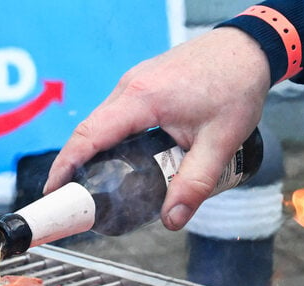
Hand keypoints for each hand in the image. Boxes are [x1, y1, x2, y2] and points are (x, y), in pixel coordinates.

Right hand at [44, 27, 270, 229]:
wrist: (250, 48)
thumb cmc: (236, 86)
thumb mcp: (220, 143)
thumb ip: (195, 184)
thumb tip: (172, 220)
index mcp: (141, 100)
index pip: (89, 136)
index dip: (65, 165)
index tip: (53, 191)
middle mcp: (130, 87)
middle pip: (89, 132)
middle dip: (74, 166)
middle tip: (73, 200)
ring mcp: (135, 83)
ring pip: (102, 123)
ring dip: (94, 154)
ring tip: (93, 186)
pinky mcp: (143, 84)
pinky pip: (115, 115)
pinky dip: (110, 140)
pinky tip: (120, 161)